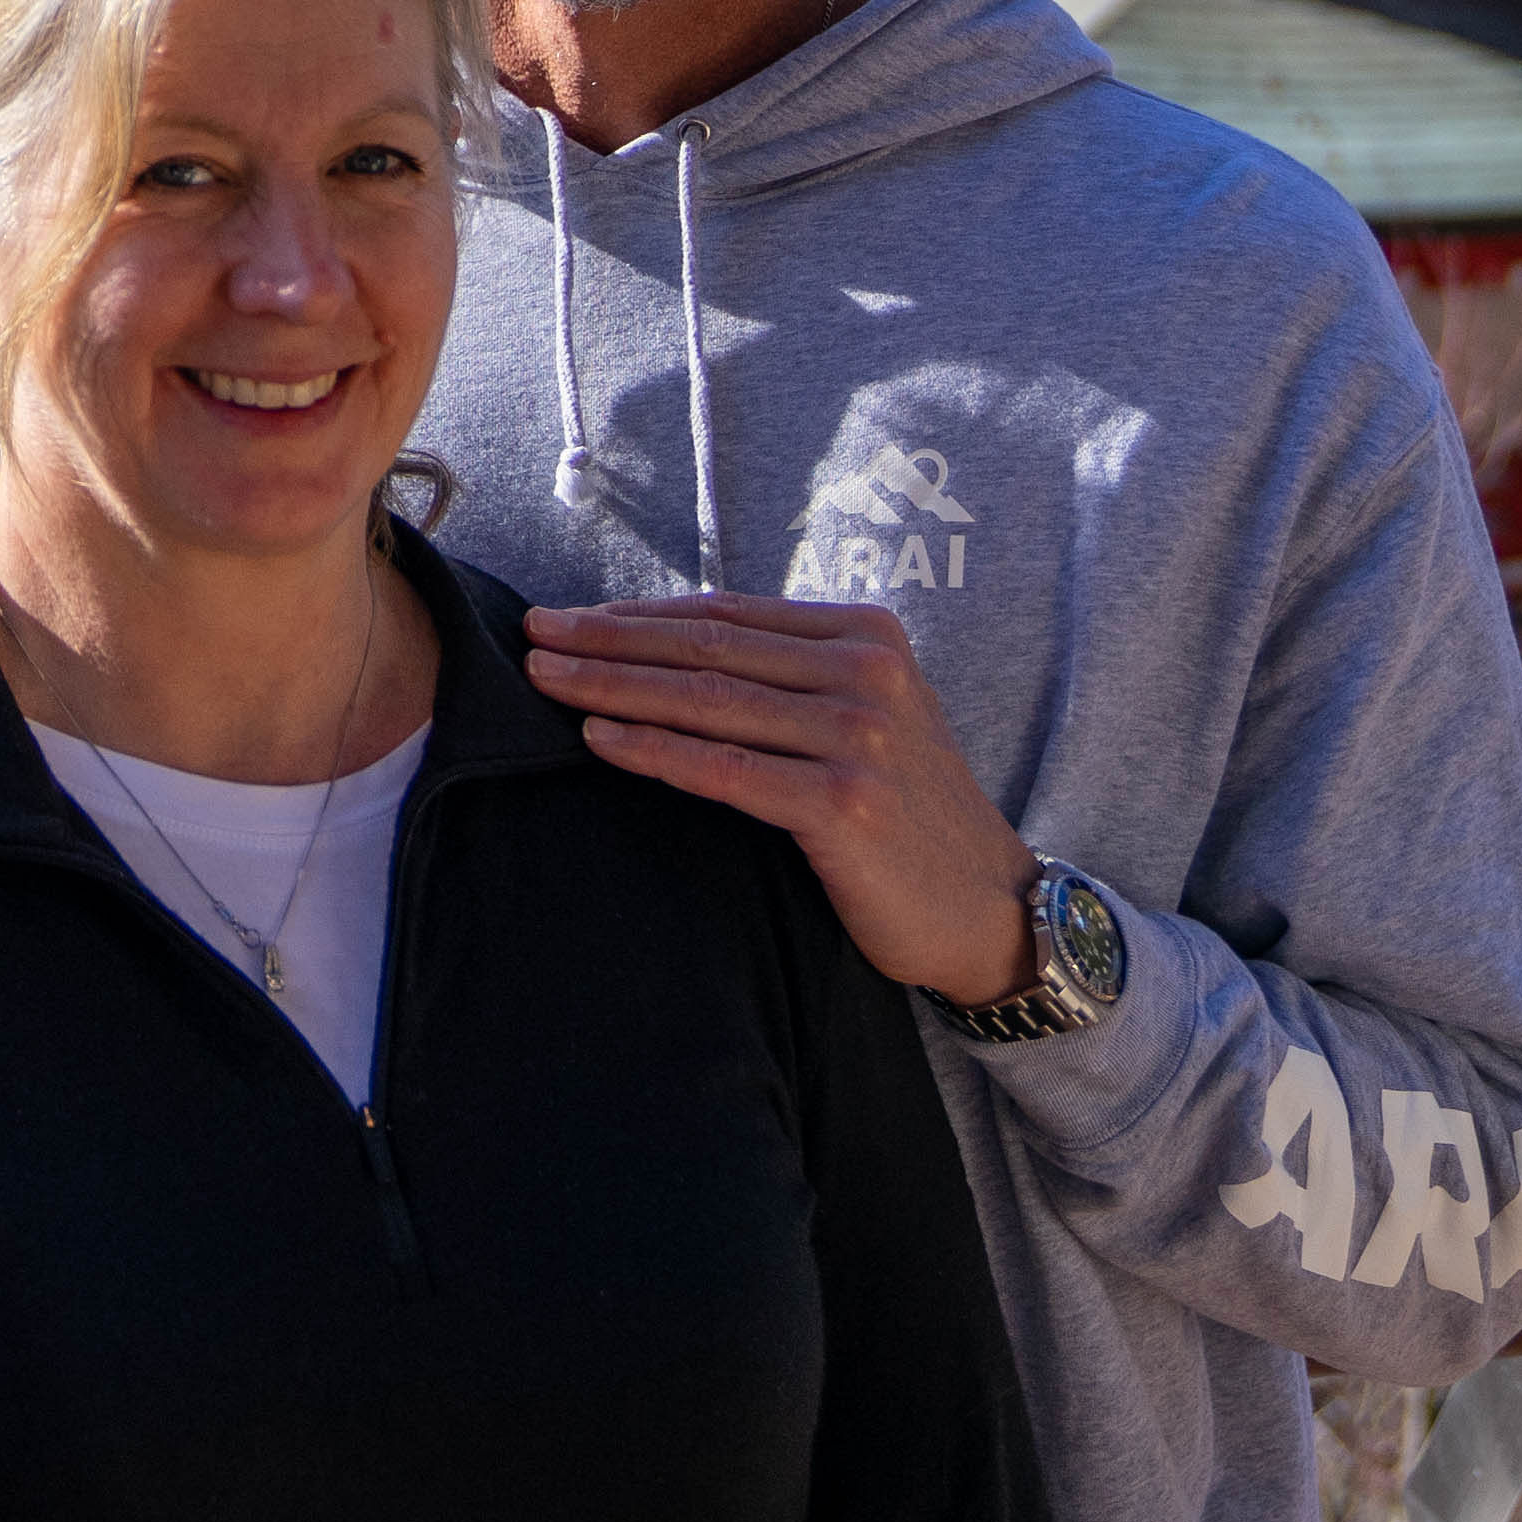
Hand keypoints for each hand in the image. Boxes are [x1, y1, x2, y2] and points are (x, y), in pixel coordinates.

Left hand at [521, 592, 1037, 1006]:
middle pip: (707, 649)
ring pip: (706, 702)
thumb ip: (790, 675)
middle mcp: (866, 673)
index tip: (568, 617)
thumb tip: (666, 645)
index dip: (638, 613)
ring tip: (545, 680)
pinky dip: (654, 750)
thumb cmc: (906, 812)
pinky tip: (598, 738)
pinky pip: (725, 770)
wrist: (987, 907)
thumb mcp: (862, 716)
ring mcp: (859, 736)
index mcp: (866, 635)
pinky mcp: (845, 803)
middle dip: (608, 639)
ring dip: (612, 686)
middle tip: (534, 635)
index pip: (726, 615)